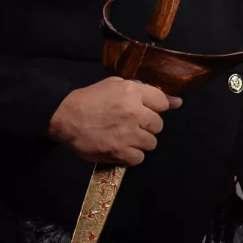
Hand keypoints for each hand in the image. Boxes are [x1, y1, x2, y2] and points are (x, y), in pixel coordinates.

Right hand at [49, 76, 179, 164]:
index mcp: (133, 92)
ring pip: (151, 143)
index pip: (163, 103)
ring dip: (141, 141)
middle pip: (159, 125)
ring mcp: (128, 134)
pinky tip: (122, 148)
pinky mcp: (120, 152)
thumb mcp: (115, 84)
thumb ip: (145, 90)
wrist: (65, 117)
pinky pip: (139, 158)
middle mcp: (135, 113)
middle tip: (133, 124)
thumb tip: (177, 102)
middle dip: (148, 125)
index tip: (146, 111)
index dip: (155, 108)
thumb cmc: (90, 98)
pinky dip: (132, 155)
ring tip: (126, 137)